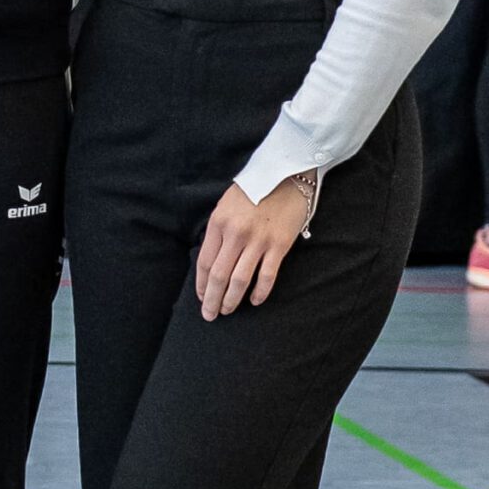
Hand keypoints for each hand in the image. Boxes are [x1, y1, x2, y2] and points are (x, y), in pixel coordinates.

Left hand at [194, 175, 313, 318]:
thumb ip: (219, 231)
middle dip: (212, 299)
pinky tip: (254, 301)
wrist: (287, 173)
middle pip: (219, 275)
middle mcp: (235, 234)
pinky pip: (267, 275)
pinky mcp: (279, 245)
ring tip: (227, 311)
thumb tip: (212, 258)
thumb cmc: (254, 189)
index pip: (205, 262)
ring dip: (232, 299)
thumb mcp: (226, 206)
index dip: (202, 284)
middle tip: (210, 315)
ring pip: (240, 279)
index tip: (201, 297)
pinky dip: (260, 291)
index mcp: (218, 224)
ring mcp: (258, 241)